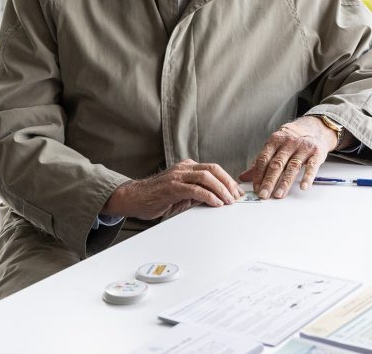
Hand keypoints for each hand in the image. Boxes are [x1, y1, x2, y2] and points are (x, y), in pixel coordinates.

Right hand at [102, 160, 242, 219]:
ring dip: (221, 189)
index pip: (213, 169)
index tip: (237, 192)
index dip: (228, 180)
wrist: (134, 199)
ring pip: (206, 177)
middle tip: (236, 196)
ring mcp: (177, 175)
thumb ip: (198, 194)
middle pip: (213, 169)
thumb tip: (218, 199)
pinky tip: (216, 203)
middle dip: (228, 183)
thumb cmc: (157, 198)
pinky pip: (195, 189)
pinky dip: (208, 196)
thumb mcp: (182, 195)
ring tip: (229, 201)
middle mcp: (184, 168)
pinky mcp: (172, 186)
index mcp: (188, 167)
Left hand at [239, 116, 337, 198]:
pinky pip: (312, 166)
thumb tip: (243, 177)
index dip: (258, 175)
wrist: (314, 128)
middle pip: (277, 164)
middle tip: (263, 195)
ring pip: (292, 166)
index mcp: (275, 140)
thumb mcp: (274, 147)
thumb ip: (260, 162)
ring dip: (285, 182)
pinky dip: (308, 177)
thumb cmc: (290, 141)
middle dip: (269, 181)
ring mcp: (303, 147)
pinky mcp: (316, 152)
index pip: (264, 159)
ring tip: (278, 195)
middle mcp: (288, 143)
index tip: (256, 188)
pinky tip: (303, 187)